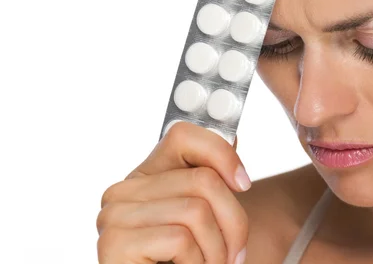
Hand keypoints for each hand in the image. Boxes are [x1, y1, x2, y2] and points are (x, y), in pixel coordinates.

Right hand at [97, 122, 249, 263]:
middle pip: (203, 180)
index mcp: (146, 176)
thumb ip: (208, 181)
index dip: (222, 154)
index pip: (183, 135)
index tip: (245, 184)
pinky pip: (180, 240)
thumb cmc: (188, 263)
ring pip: (196, 211)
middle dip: (233, 223)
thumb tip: (232, 138)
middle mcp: (123, 191)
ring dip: (217, 251)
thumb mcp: (203, 218)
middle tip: (235, 254)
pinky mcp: (115, 246)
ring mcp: (114, 217)